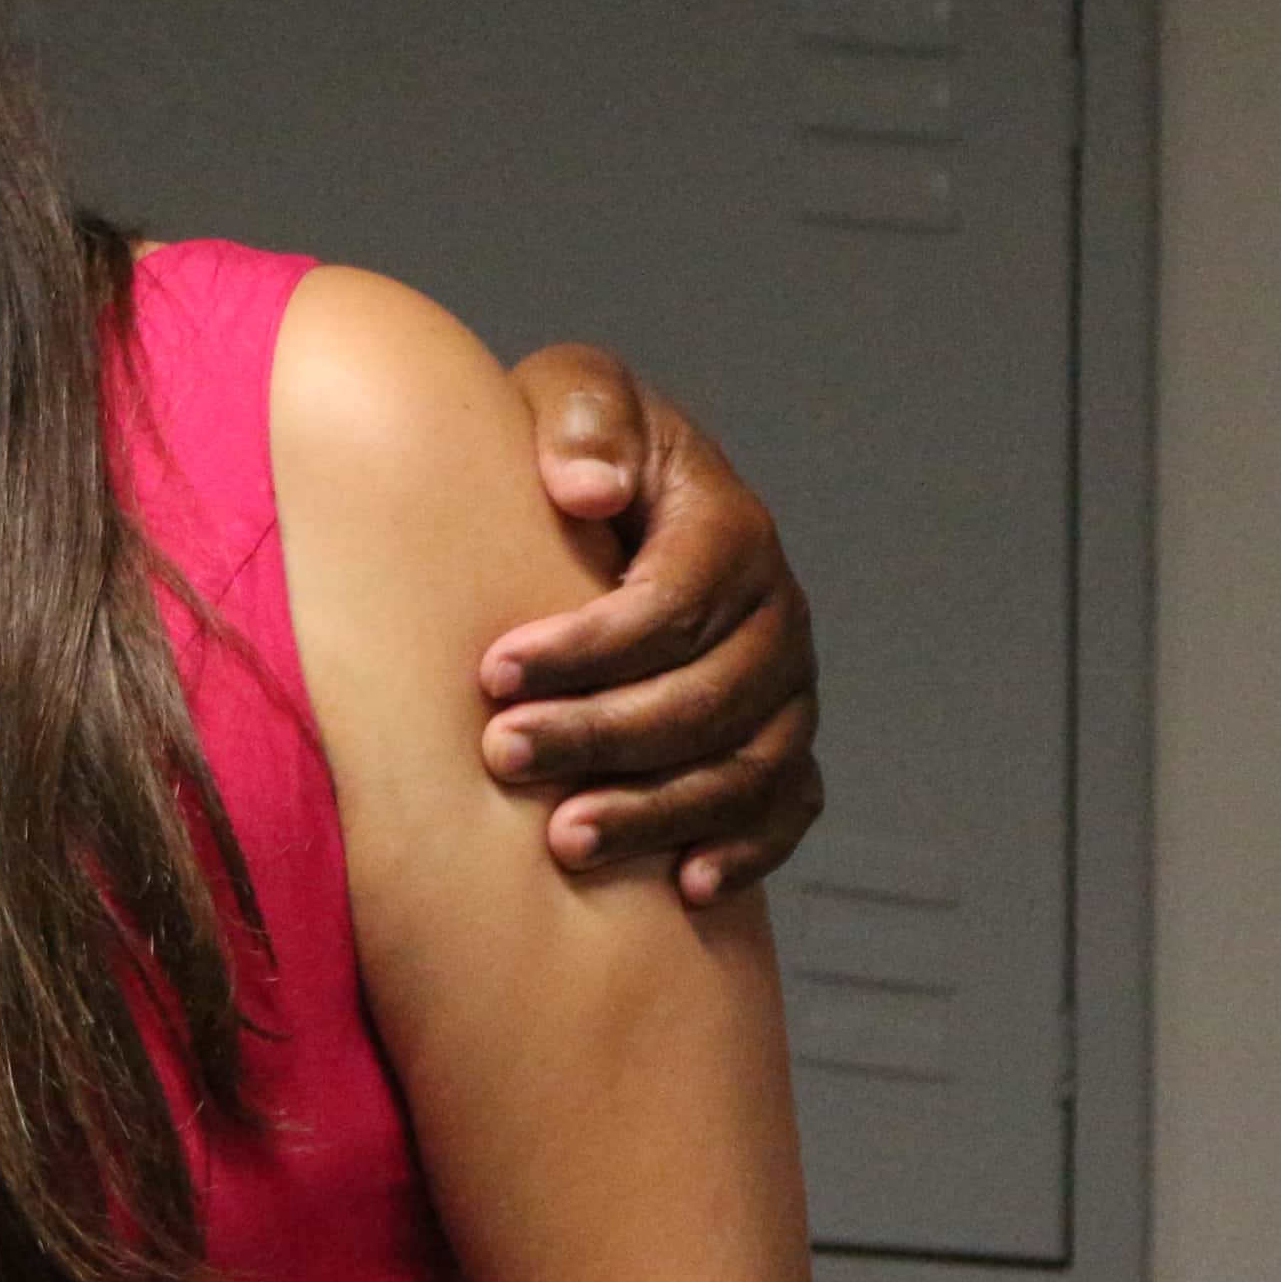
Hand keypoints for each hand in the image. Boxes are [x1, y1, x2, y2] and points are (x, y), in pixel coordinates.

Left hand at [475, 345, 820, 905]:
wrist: (601, 495)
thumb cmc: (576, 448)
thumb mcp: (573, 394)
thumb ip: (584, 421)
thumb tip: (589, 487)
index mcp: (731, 528)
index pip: (672, 603)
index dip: (585, 646)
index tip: (493, 671)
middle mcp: (776, 613)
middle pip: (705, 696)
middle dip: (601, 734)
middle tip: (503, 755)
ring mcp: (787, 687)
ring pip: (745, 766)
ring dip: (658, 810)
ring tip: (564, 839)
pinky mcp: (781, 743)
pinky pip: (786, 808)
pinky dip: (745, 850)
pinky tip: (684, 887)